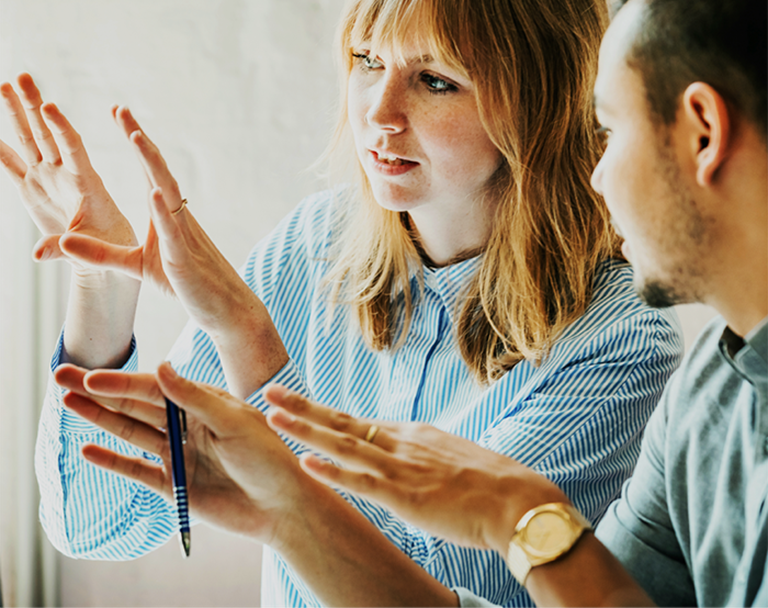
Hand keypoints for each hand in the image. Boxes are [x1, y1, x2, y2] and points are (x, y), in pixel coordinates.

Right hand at [0, 74, 136, 270]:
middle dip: (34, 105)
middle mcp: (65, 173)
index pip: (72, 148)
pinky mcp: (32, 188)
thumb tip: (37, 255)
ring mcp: (46, 177)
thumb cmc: (108, 247)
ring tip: (4, 84)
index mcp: (87, 182)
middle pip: (47, 133)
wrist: (104, 251)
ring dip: (16, 114)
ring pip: (29, 140)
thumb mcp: (93, 250)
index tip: (50, 106)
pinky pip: (10, 163)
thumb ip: (65, 248)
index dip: (61, 127)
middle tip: (22, 77)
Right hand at [58, 362, 306, 544]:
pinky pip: (137, 470)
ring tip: (67, 403)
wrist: (282, 505)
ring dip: (100, 418)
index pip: (154, 388)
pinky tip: (88, 449)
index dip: (121, 382)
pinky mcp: (175, 485)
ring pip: (131, 432)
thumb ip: (195, 398)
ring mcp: (178, 454)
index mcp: (203, 402)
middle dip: (98, 391)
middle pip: (135, 405)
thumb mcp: (234, 422)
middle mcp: (187, 424)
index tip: (92, 377)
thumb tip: (161, 367)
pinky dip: (113, 461)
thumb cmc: (268, 456)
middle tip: (62, 375)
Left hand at [60, 107, 288, 394]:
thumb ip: (101, 253)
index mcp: (165, 214)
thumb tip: (64, 240)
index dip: (135, 141)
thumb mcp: (136, 266)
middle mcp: (176, 215)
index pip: (148, 170)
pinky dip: (163, 210)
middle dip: (139, 138)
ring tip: (136, 136)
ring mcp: (183, 233)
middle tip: (121, 109)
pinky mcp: (184, 257)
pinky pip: (173, 230)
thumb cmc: (185, 283)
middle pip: (157, 169)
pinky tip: (155, 192)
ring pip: (167, 191)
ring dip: (152, 163)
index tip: (119, 113)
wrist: (224, 307)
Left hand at [264, 384, 568, 557]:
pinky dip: (332, 472)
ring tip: (272, 417)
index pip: (356, 422)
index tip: (295, 402)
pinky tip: (307, 463)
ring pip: (343, 444)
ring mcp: (401, 467)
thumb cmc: (489, 483)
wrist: (518, 500)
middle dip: (302, 407)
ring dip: (305, 430)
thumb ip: (420, 456)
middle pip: (341, 421)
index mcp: (410, 434)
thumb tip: (404, 458)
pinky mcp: (406, 496)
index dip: (321, 412)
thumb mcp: (448, 457)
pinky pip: (362, 482)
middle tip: (269, 391)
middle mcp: (401, 443)